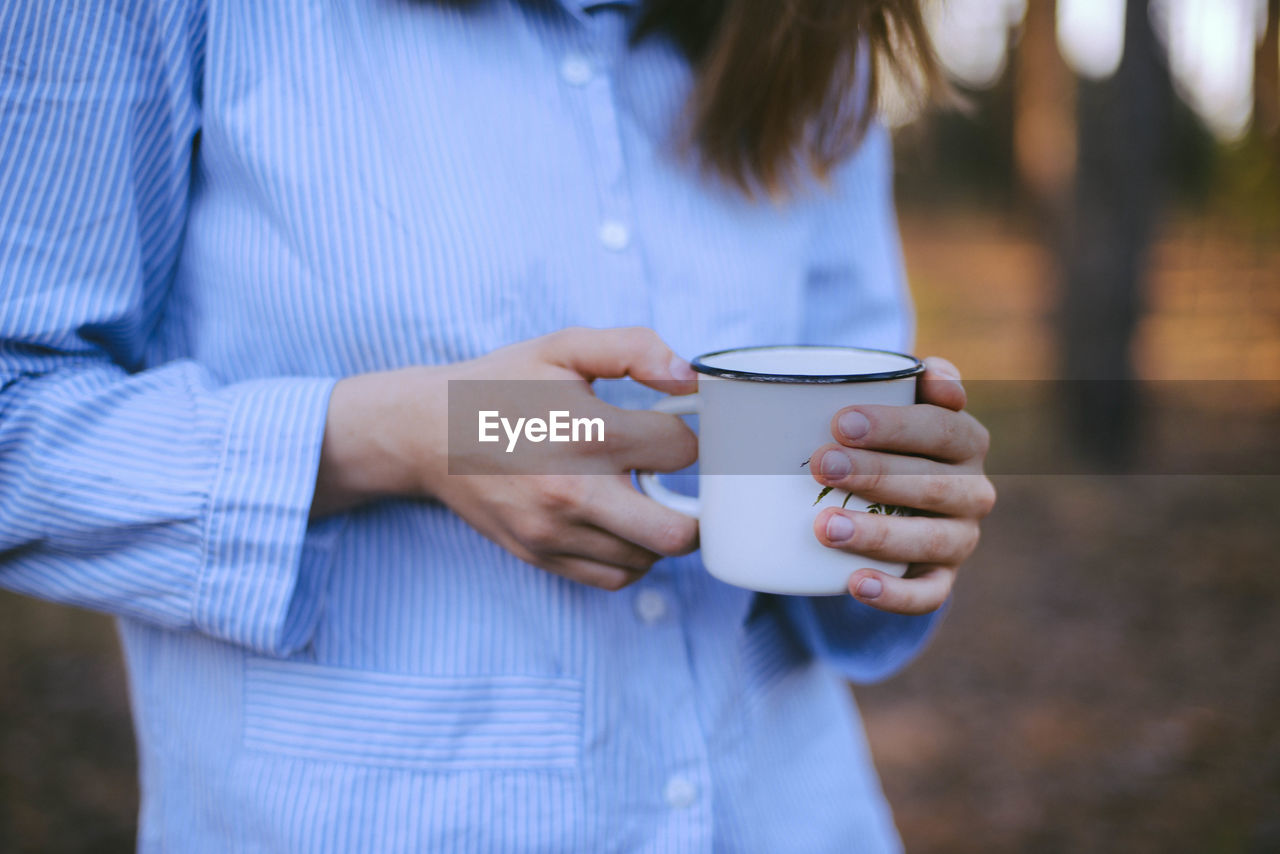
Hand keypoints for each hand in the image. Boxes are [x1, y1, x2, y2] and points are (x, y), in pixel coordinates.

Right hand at [314, 327, 700, 589]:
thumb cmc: (502, 386)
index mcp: (586, 433)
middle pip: (679, 533)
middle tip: (683, 482)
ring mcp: (555, 532)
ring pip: (650, 559)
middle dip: (696, 507)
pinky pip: (615, 578)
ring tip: (642, 495)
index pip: (682, 451)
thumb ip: (635, 348)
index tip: (673, 427)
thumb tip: (691, 377)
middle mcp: (573, 492)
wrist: (426, 431)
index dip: (689, 435)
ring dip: (661, 530)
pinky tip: (621, 522)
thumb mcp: (564, 347)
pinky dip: (633, 557)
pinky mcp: (541, 556)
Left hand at [808, 357, 994, 614]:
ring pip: (931, 540)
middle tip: (822, 465)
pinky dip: (894, 594)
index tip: (839, 421)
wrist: (879, 498)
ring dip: (879, 533)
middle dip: (876, 473)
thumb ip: (896, 378)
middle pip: (934, 483)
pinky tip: (854, 584)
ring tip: (825, 526)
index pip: (942, 427)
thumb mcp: (883, 402)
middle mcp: (972, 489)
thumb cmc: (875, 438)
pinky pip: (928, 595)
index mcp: (965, 439)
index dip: (895, 425)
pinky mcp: (941, 578)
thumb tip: (926, 370)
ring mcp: (960, 537)